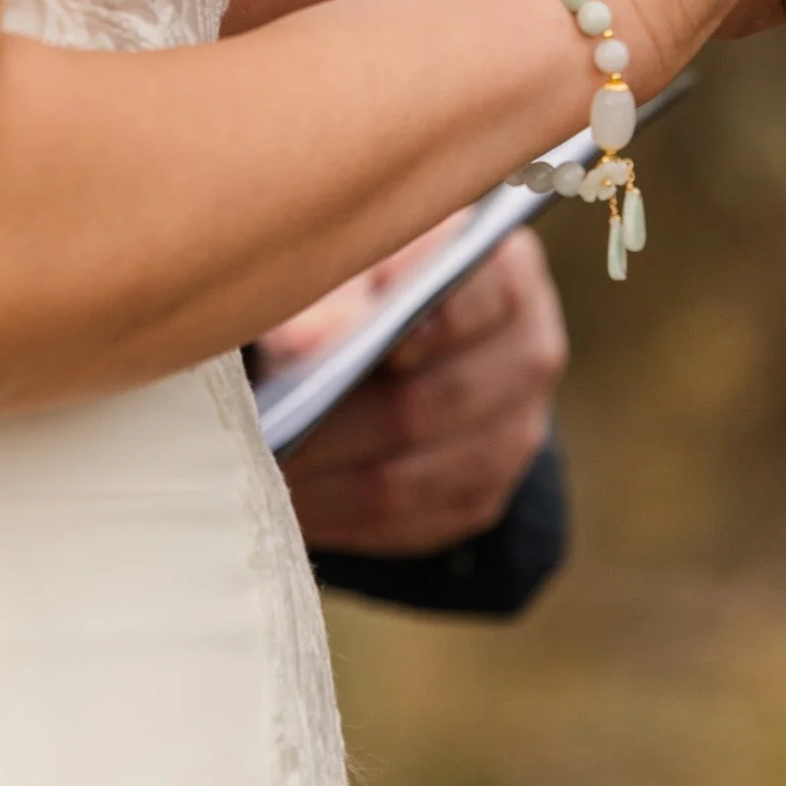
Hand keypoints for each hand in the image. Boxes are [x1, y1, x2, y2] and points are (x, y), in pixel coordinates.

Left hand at [258, 226, 566, 556]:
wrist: (416, 345)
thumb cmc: (372, 281)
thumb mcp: (357, 261)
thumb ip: (337, 288)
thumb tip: (306, 344)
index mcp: (510, 272)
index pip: (482, 295)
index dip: (414, 324)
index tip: (334, 343)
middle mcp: (528, 354)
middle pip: (429, 402)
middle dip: (330, 422)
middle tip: (257, 426)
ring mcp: (513, 434)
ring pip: (409, 477)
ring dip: (324, 479)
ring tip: (258, 466)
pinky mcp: (481, 497)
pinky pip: (404, 524)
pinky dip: (337, 514)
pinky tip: (290, 495)